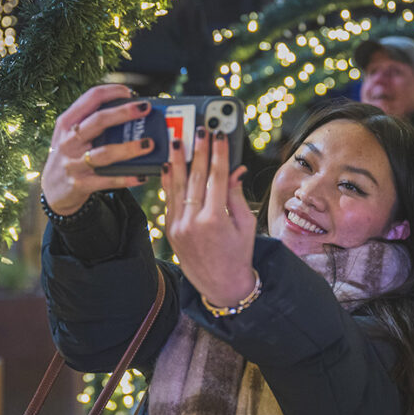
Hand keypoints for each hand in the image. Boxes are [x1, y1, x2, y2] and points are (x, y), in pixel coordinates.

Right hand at [41, 84, 154, 214]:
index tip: (130, 92)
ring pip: (105, 153)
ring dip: (130, 148)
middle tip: (145, 109)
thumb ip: (92, 123)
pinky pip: (108, 180)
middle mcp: (68, 140)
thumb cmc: (70, 156)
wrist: (51, 191)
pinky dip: (126, 178)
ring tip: (149, 144)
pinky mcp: (81, 184)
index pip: (90, 98)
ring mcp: (74, 163)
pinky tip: (141, 176)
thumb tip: (130, 111)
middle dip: (124, 113)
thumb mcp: (72, 136)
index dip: (112, 92)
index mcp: (67, 123)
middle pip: (98, 121)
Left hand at [163, 129, 253, 307]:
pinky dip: (168, 180)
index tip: (219, 135)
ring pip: (176, 185)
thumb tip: (234, 170)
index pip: (216, 178)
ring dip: (177, 159)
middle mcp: (193, 222)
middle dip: (198, 150)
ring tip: (178, 139)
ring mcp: (178, 226)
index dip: (218, 153)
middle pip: (195, 177)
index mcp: (215, 220)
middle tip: (199, 129)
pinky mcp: (169, 230)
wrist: (220, 286)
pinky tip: (169, 164)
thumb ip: (236, 196)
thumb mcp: (245, 225)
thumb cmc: (238, 255)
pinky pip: (168, 199)